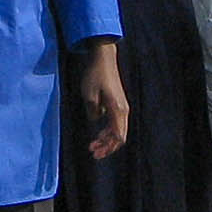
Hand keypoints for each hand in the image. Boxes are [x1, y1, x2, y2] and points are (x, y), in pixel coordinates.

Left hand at [78, 43, 128, 159]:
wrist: (103, 59)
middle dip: (107, 147)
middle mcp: (123, 110)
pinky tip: (98, 133)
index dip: (107, 148)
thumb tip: (95, 121)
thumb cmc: (95, 76)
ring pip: (118, 130)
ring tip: (93, 145)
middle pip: (119, 136)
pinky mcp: (118, 103)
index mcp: (117, 110)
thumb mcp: (88, 96)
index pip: (118, 137)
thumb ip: (93, 113)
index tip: (94, 152)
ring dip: (107, 140)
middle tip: (93, 152)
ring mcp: (122, 106)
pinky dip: (108, 131)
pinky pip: (116, 122)